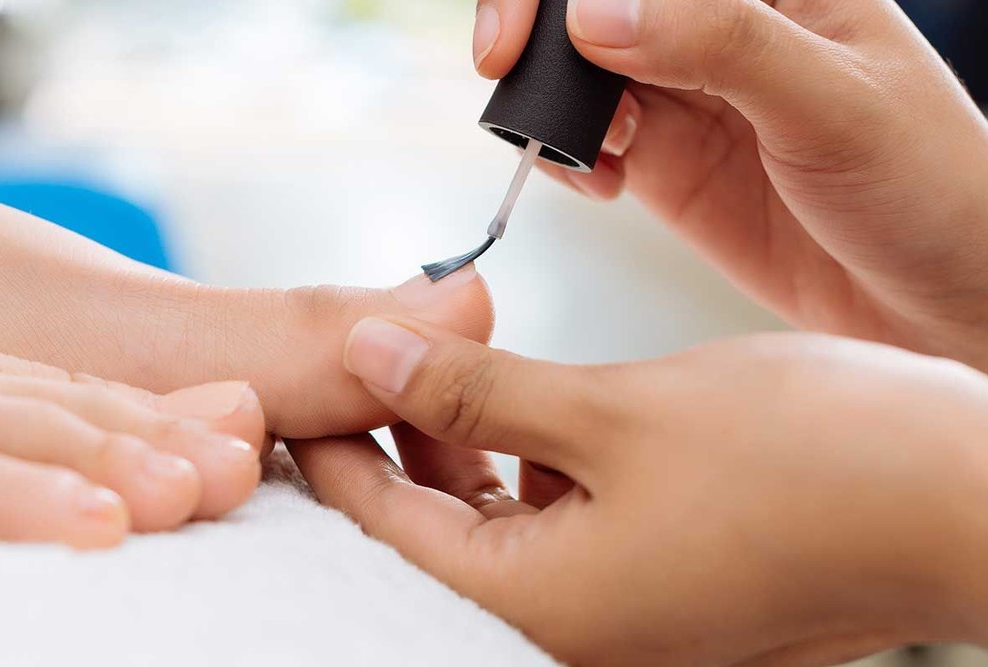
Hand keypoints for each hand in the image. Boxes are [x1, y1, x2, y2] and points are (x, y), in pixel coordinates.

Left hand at [291, 315, 987, 664]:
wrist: (962, 504)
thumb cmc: (808, 466)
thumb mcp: (614, 410)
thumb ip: (474, 389)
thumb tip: (365, 351)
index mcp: (536, 608)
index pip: (377, 526)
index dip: (324, 443)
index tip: (288, 377)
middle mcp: (566, 628)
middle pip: (425, 532)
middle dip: (387, 441)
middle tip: (356, 354)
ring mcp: (612, 611)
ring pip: (487, 524)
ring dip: (454, 446)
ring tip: (429, 363)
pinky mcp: (650, 581)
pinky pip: (549, 524)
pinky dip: (521, 463)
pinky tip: (512, 403)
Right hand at [475, 0, 987, 369]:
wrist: (949, 307)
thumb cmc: (936, 191)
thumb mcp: (835, 106)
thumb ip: (719, 45)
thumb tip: (597, 15)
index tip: (530, 29)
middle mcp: (722, 29)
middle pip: (593, 6)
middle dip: (539, 31)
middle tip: (506, 74)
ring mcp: (690, 94)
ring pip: (577, 70)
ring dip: (553, 104)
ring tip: (589, 150)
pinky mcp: (668, 161)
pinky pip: (587, 138)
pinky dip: (569, 157)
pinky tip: (605, 183)